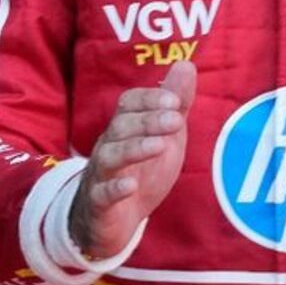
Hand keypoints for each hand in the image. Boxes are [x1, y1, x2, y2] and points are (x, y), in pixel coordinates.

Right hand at [71, 58, 196, 264]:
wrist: (111, 221)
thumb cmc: (140, 171)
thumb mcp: (163, 136)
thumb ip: (174, 102)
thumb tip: (186, 63)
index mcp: (124, 129)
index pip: (128, 104)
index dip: (149, 100)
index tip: (174, 100)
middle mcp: (109, 147)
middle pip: (121, 127)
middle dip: (147, 121)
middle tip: (175, 120)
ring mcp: (102, 175)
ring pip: (111, 157)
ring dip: (134, 149)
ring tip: (158, 146)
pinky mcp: (100, 204)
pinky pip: (102, 194)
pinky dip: (115, 188)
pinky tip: (130, 185)